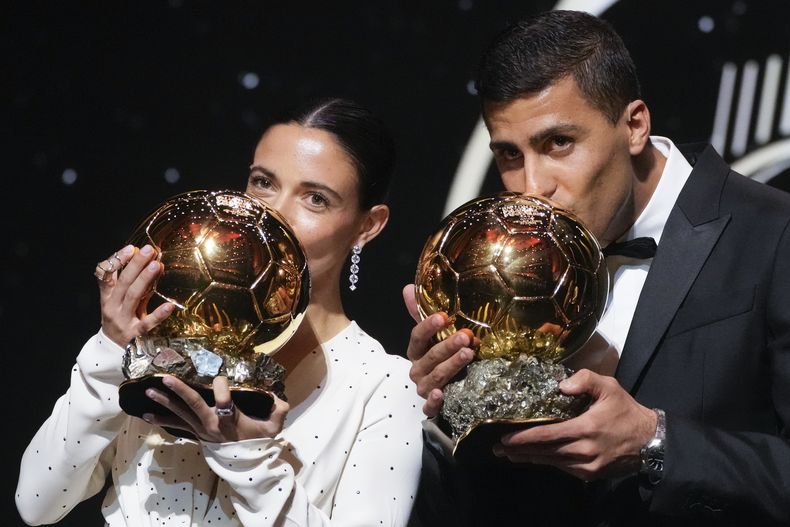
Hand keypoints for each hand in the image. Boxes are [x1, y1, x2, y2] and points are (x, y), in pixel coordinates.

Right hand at [97, 244, 173, 347]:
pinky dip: (158, 314)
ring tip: (156, 265)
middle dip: (135, 264)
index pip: (104, 274)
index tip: (131, 248)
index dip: (116, 260)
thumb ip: (133, 284)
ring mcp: (123, 320)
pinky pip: (147, 323)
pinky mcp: (135, 334)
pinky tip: (169, 306)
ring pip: (132, 297)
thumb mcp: (120, 301)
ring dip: (144, 280)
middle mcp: (112, 307)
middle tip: (149, 250)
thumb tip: (150, 262)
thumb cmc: (120, 319)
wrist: (112, 350)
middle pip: (123, 282)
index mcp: (107, 297)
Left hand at [142, 375, 288, 441]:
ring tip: (148, 392)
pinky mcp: (196, 433)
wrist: (247, 464)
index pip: (223, 399)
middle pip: (193, 404)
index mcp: (230, 419)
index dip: (220, 385)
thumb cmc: (259, 441)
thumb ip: (279, 409)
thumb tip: (278, 397)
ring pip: (180, 413)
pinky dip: (162, 420)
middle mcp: (211, 424)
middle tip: (164, 378)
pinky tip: (146, 415)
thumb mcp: (274, 426)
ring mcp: (201, 429)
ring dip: (164, 402)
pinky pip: (176, 425)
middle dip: (179, 390)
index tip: (221, 376)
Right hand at [402, 284, 474, 416]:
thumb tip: (408, 287)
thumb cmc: (439, 357)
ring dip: (450, 365)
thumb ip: (421, 314)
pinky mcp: (431, 407)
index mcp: (416, 351)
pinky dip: (433, 402)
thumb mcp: (433, 335)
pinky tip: (441, 393)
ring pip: (435, 378)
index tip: (443, 316)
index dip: (428, 327)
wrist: (446, 391)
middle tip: (466, 336)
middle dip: (447, 346)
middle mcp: (417, 369)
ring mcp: (424, 389)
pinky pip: (429, 407)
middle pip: (430, 357)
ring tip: (468, 354)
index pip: (417, 337)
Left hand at [494, 369, 656, 480]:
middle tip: (497, 448)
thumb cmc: (626, 410)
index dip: (524, 438)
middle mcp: (583, 450)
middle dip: (519, 450)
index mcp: (585, 428)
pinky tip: (534, 457)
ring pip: (551, 461)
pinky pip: (562, 467)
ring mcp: (586, 465)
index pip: (547, 435)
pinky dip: (546, 461)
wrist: (650, 441)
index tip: (505, 438)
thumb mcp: (609, 386)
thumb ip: (585, 379)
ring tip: (509, 454)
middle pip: (544, 451)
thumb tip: (560, 385)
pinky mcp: (590, 474)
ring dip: (529, 458)